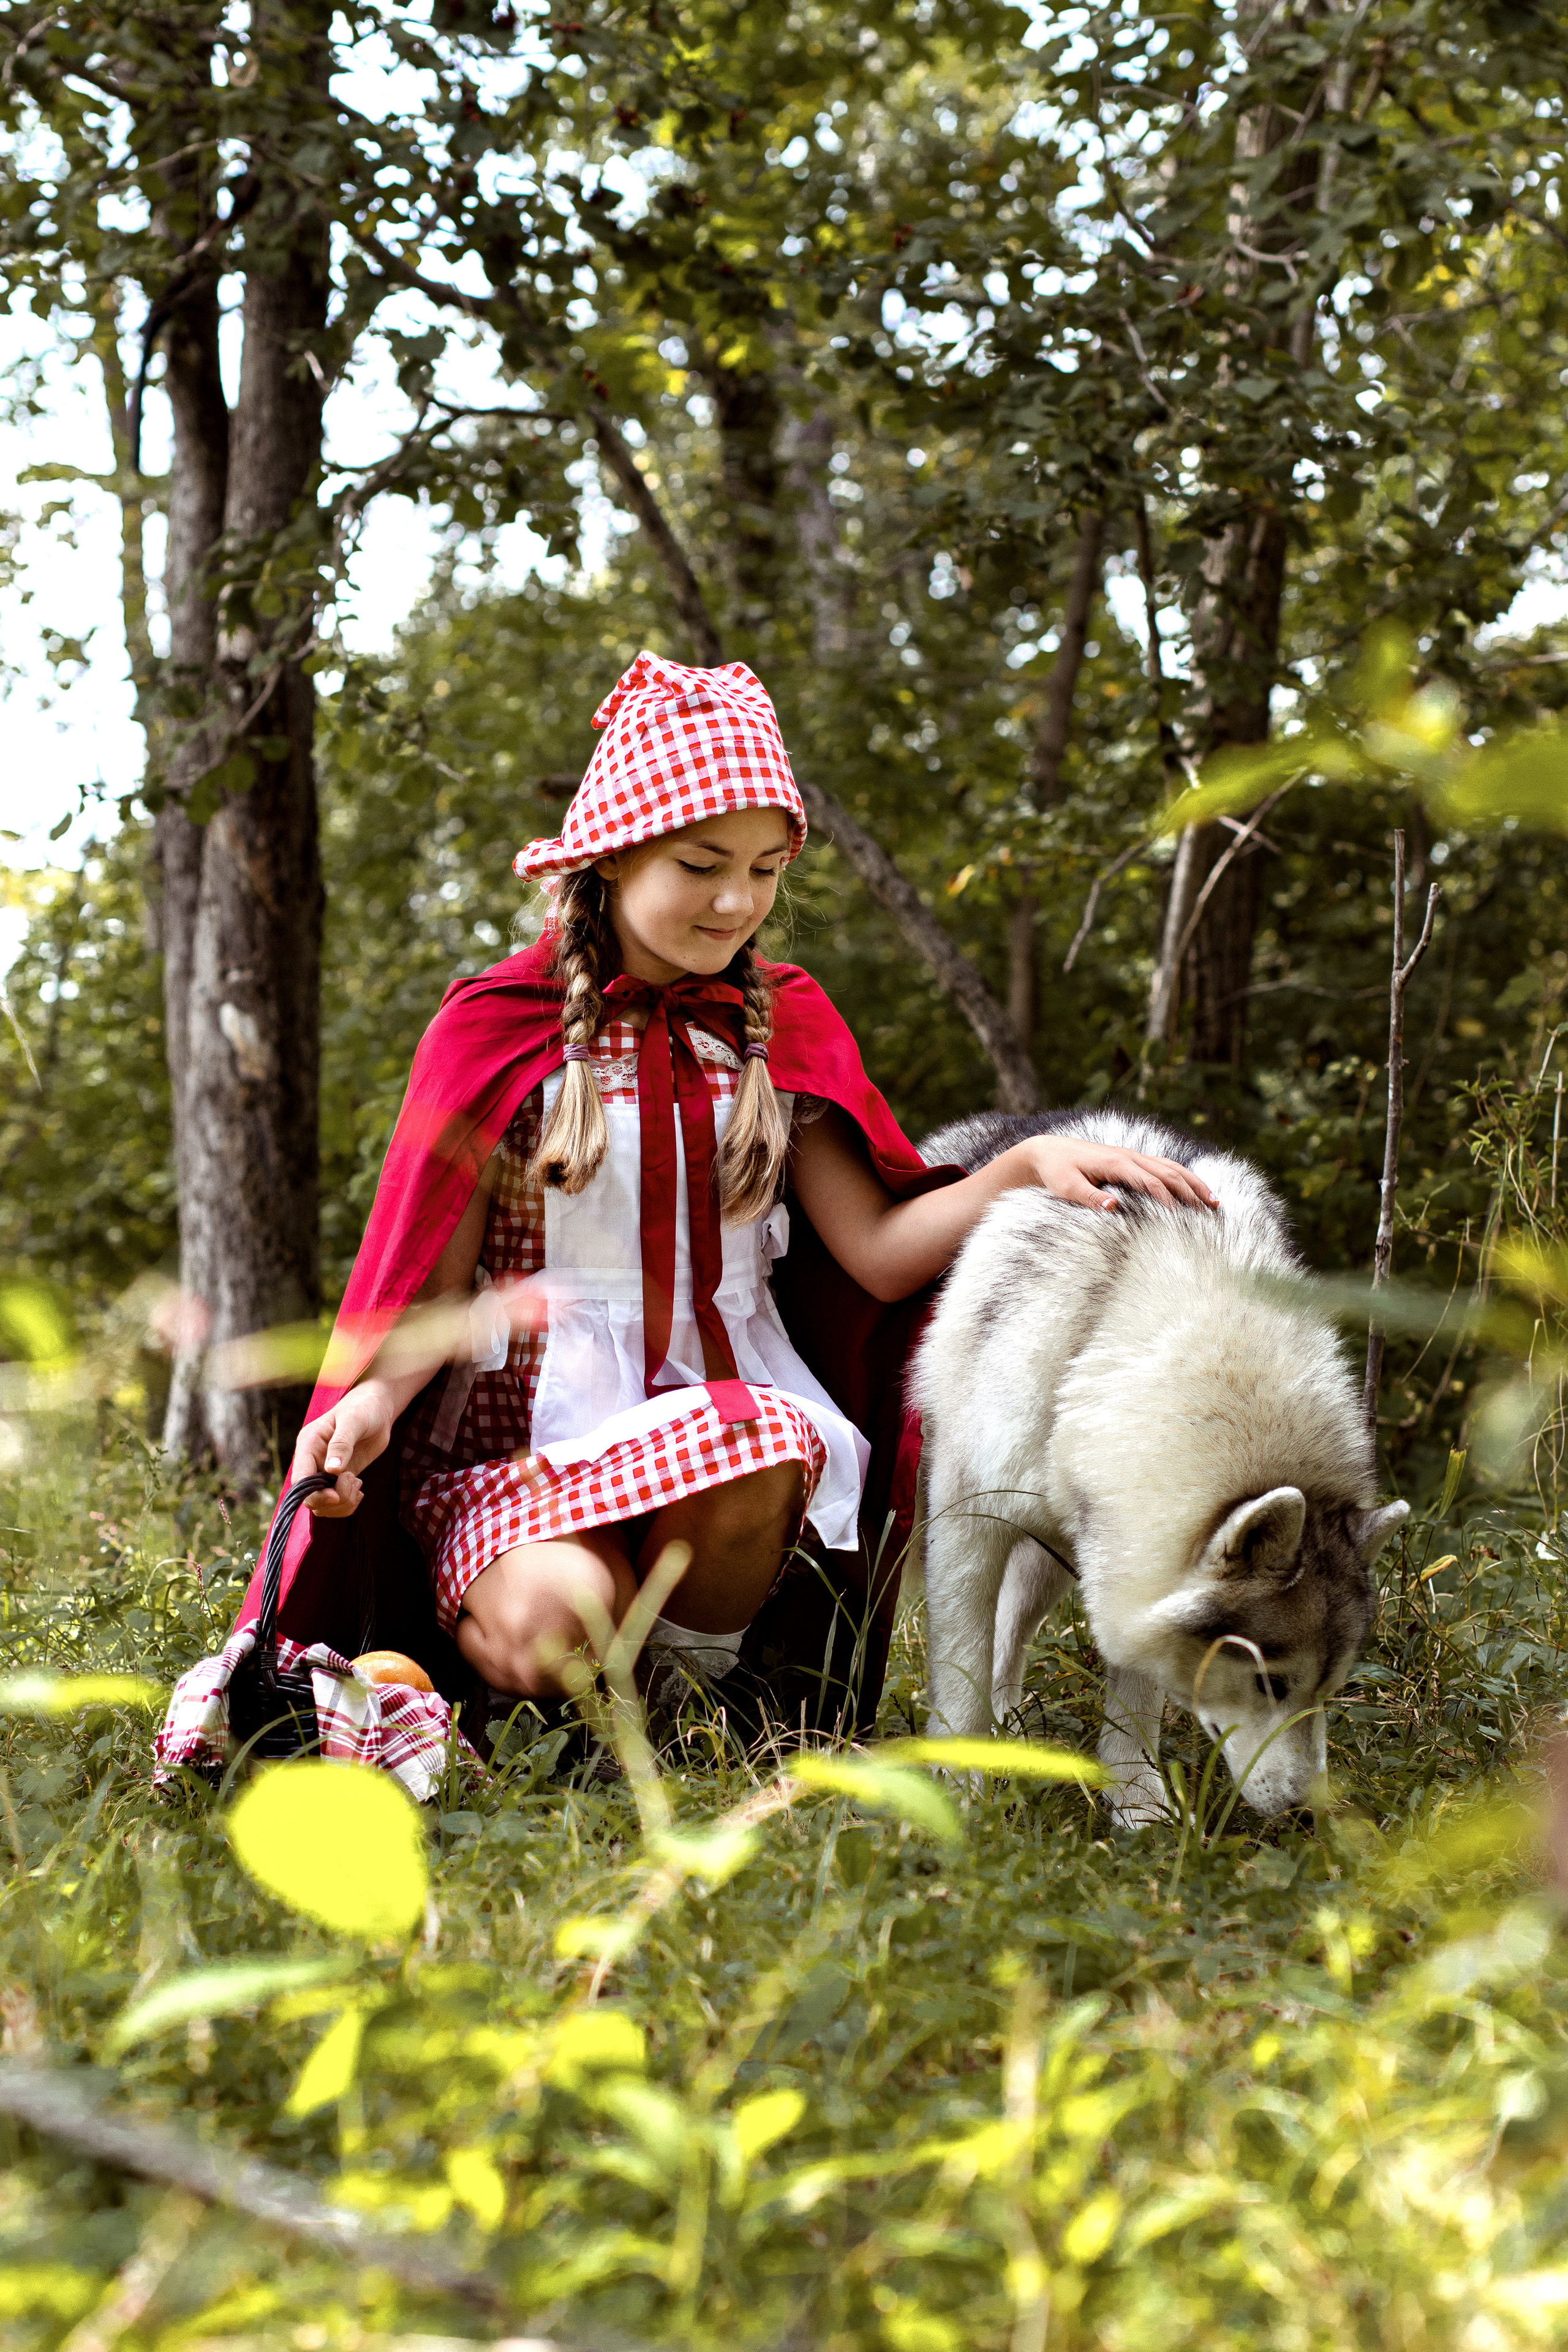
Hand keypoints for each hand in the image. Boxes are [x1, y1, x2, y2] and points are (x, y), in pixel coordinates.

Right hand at [289, 1380, 395, 1516]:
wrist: (377, 1408)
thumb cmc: (363, 1408)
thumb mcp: (353, 1420)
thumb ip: (342, 1444)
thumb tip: (332, 1469)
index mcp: (308, 1445)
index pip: (300, 1479)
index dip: (314, 1493)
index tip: (335, 1495)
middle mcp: (312, 1461)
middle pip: (310, 1497)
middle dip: (333, 1499)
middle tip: (353, 1481)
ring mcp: (325, 1472)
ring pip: (323, 1505)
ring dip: (343, 1503)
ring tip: (357, 1484)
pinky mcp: (339, 1478)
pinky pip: (337, 1503)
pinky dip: (348, 1503)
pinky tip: (359, 1488)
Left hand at [1018, 1136, 1219, 1213]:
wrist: (1047, 1151)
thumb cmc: (1056, 1172)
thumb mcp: (1067, 1187)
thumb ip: (1089, 1197)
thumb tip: (1114, 1207)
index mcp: (1116, 1163)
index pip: (1151, 1182)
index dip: (1169, 1201)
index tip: (1182, 1222)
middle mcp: (1129, 1156)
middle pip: (1170, 1173)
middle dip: (1192, 1193)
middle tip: (1211, 1214)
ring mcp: (1132, 1156)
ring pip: (1172, 1167)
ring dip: (1194, 1184)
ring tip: (1215, 1202)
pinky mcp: (1131, 1159)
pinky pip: (1163, 1166)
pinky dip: (1183, 1177)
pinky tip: (1194, 1190)